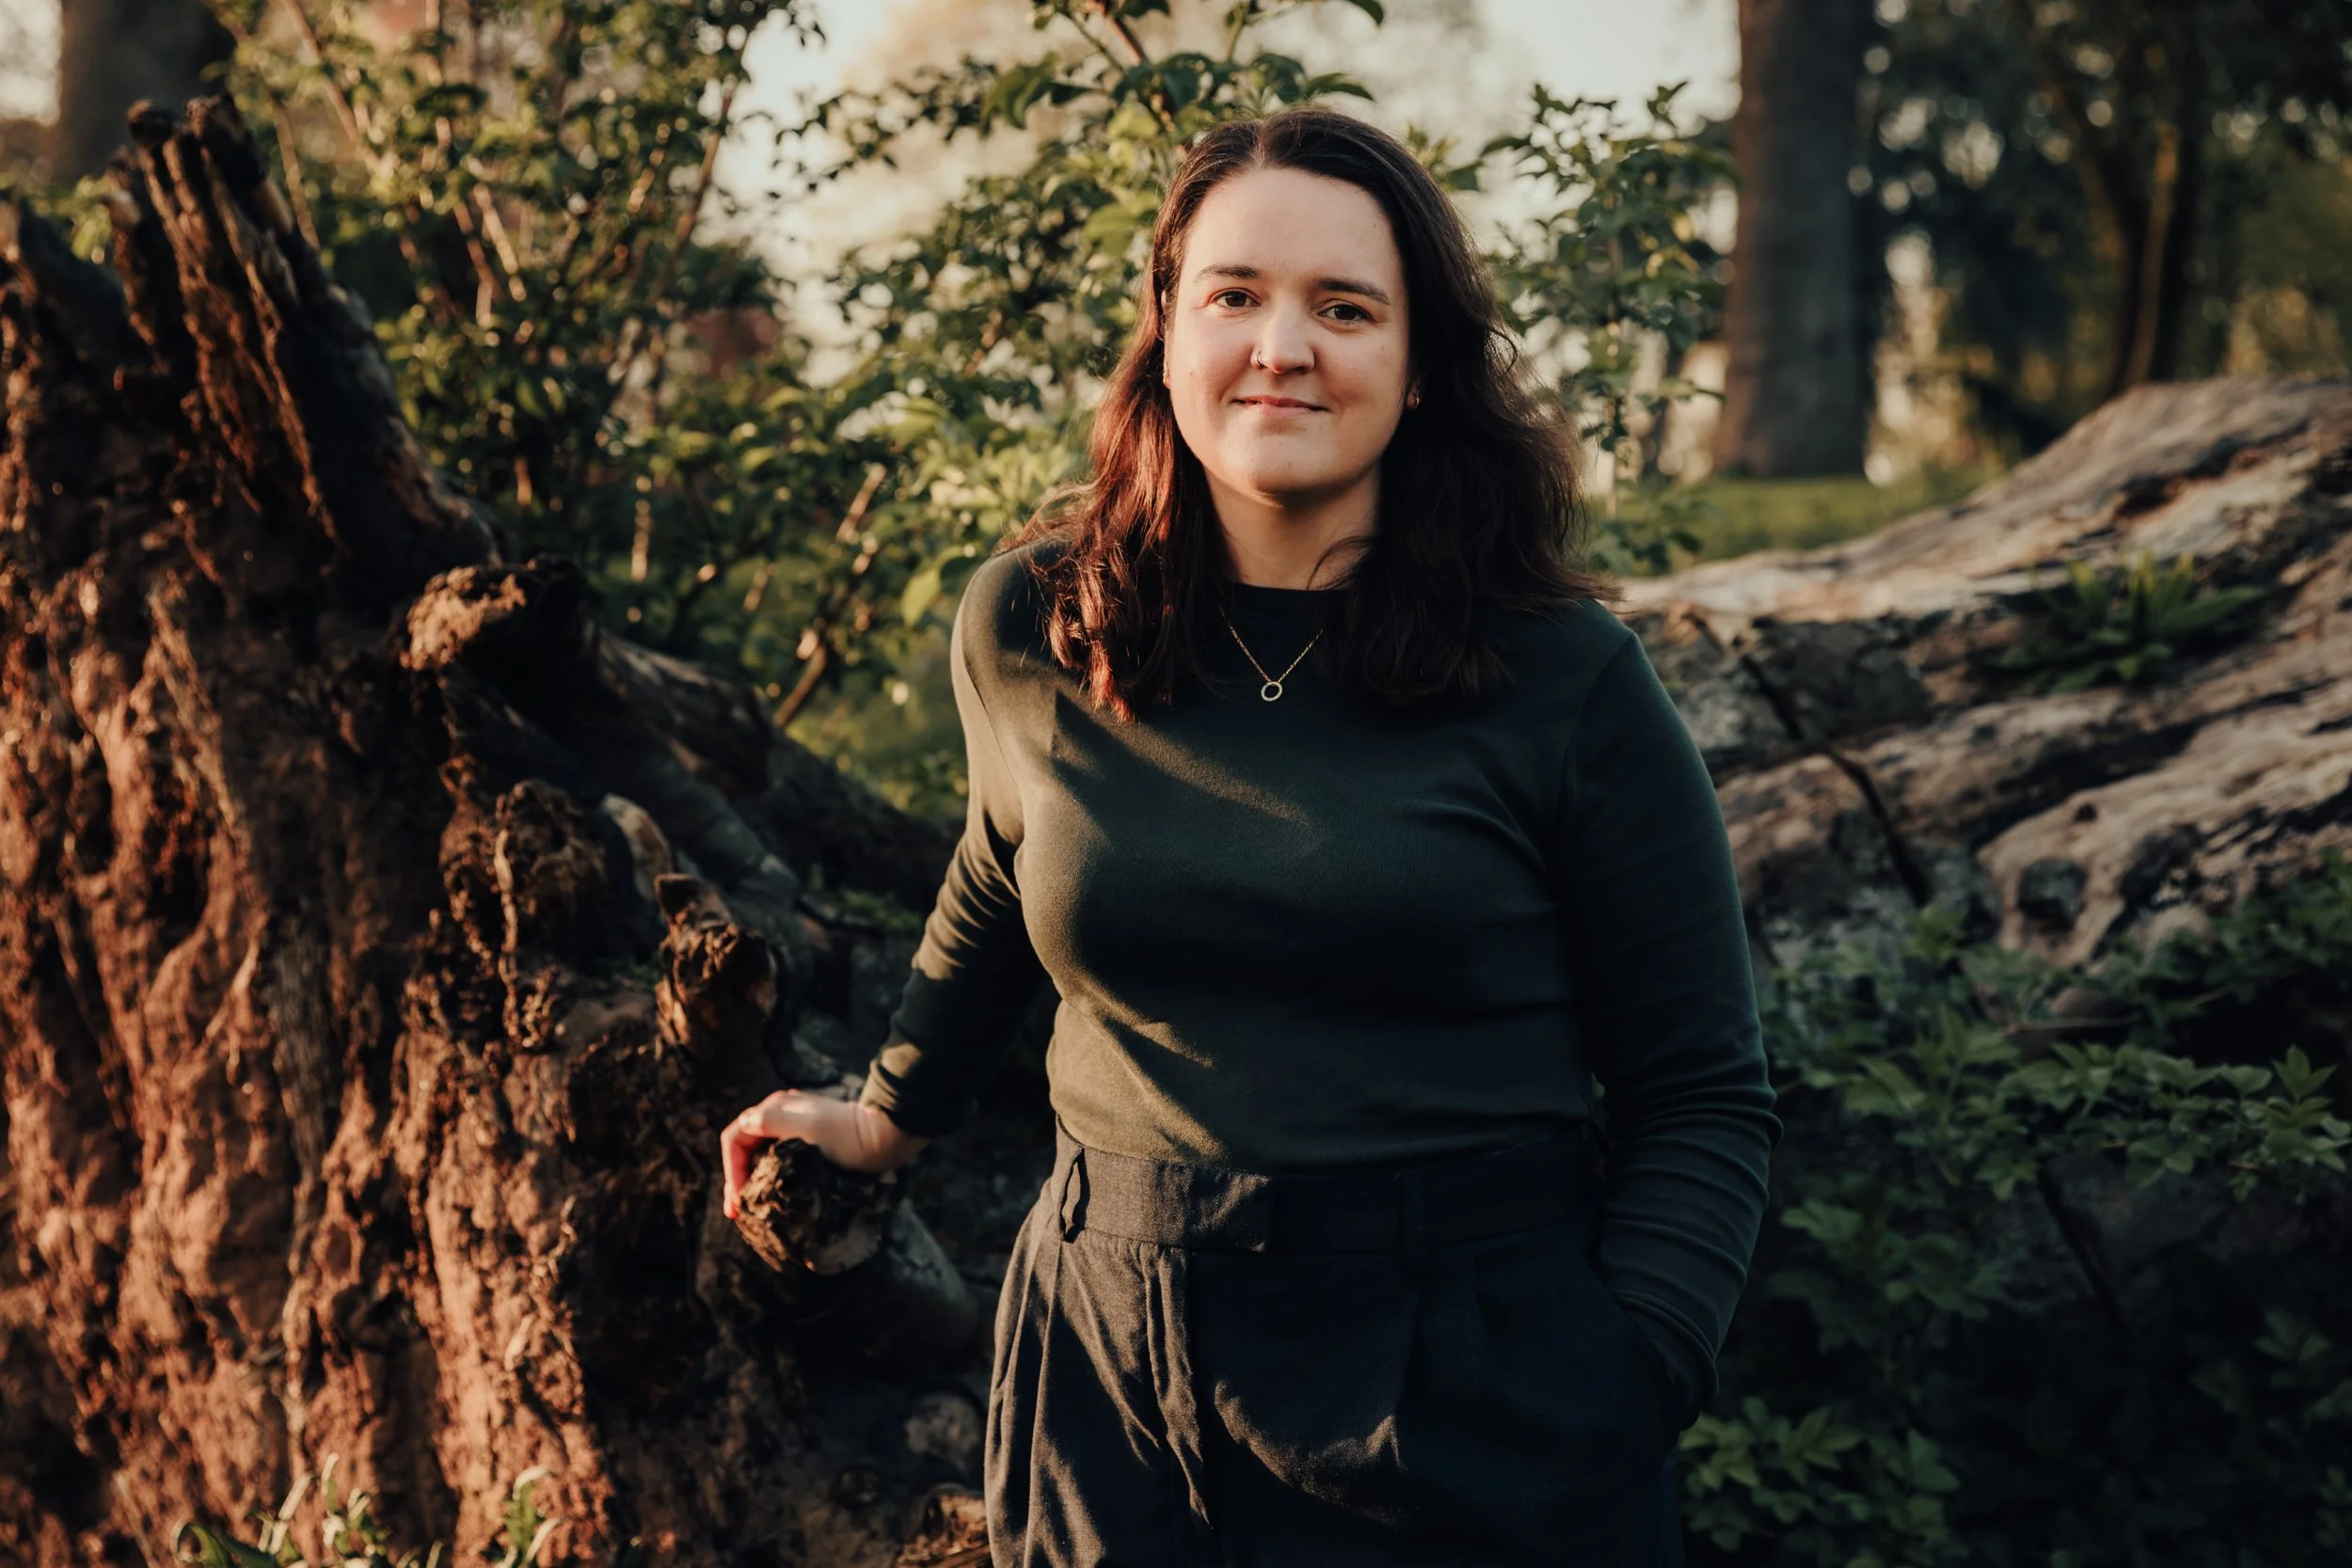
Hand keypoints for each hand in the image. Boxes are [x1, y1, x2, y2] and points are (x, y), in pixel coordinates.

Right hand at [720, 1089, 930, 1219]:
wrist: (886, 1137)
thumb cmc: (850, 1135)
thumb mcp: (811, 1127)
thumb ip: (775, 1121)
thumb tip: (746, 1122)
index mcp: (776, 1108)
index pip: (736, 1138)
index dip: (731, 1170)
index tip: (738, 1200)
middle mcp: (781, 1115)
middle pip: (744, 1149)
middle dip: (736, 1180)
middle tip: (735, 1214)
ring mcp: (793, 1130)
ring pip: (758, 1156)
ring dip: (749, 1182)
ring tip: (747, 1211)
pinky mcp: (807, 1145)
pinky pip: (774, 1162)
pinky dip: (766, 1180)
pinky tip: (767, 1198)